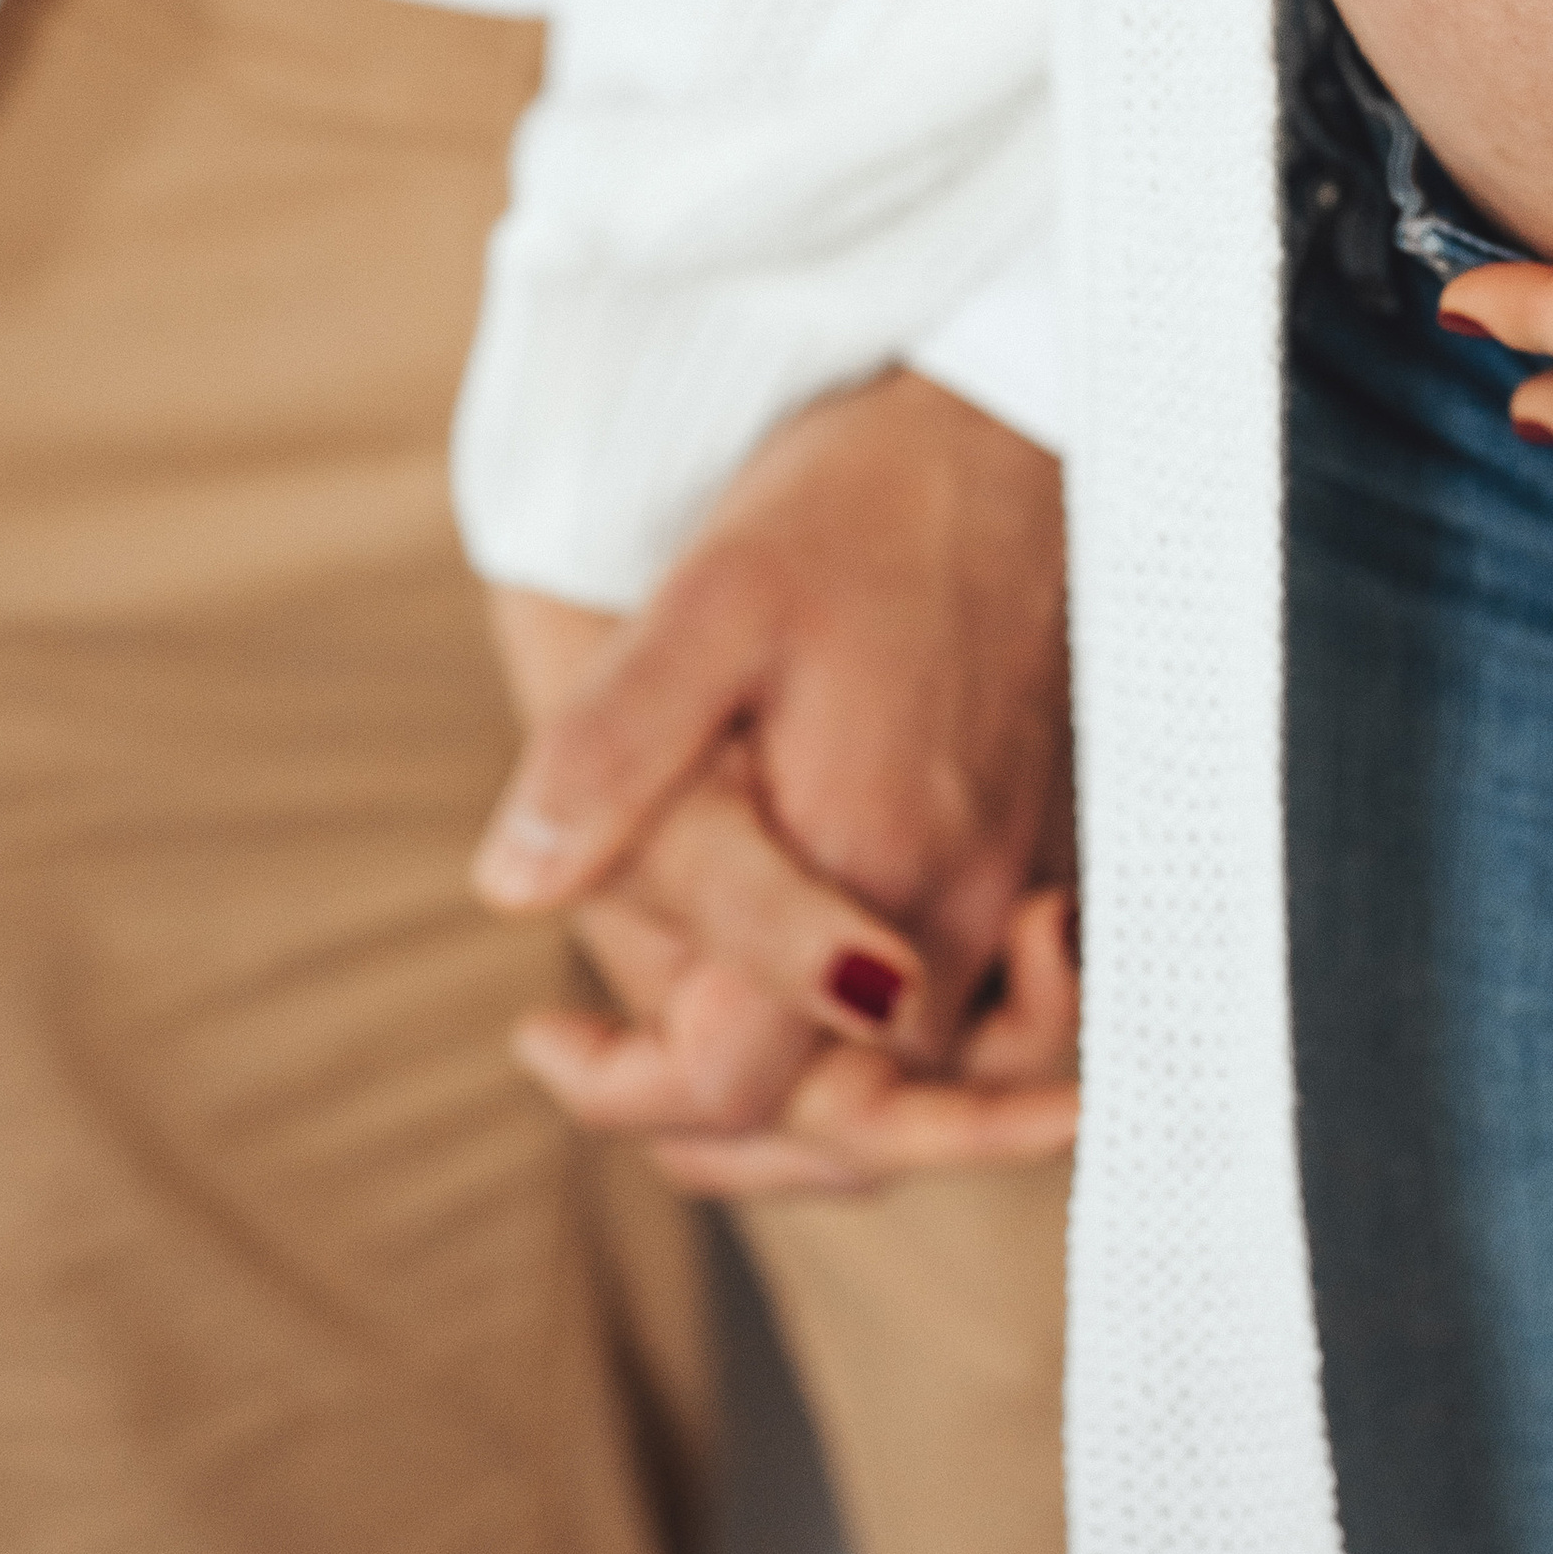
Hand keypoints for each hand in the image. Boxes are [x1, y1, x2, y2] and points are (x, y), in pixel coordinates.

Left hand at [478, 369, 1076, 1171]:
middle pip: (843, 1121)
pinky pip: (987, 1018)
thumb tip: (512, 887)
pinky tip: (830, 998)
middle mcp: (953, 906)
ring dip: (810, 1105)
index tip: (541, 1035)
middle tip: (594, 1061)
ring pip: (920, 1083)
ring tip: (687, 1053)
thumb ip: (613, 752)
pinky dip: (908, 1056)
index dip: (619, 1088)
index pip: (737, 1077)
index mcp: (860, 862)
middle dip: (714, 1125)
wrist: (1023, 427)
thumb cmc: (864, 502)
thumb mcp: (710, 599)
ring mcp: (1011, 890)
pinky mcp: (1040, 856)